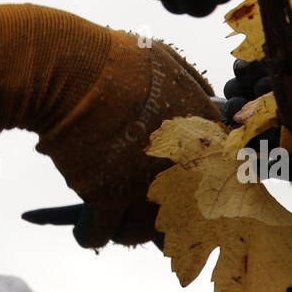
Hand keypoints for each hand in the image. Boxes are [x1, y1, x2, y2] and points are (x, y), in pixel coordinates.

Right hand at [0, 1, 221, 247]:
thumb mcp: (168, 62)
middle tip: (145, 214)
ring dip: (128, 230)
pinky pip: (102, 233)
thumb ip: (194, 88)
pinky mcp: (107, 198)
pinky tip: (88, 230)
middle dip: (164, 218)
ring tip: (116, 224)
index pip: (222, 182)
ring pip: (141, 230)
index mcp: (204, 135)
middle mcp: (183, 167)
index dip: (201, 193)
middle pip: (182, 215)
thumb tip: (206, 102)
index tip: (185, 196)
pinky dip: (92, 234)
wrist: (69, 69)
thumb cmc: (115, 58)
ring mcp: (146, 185)